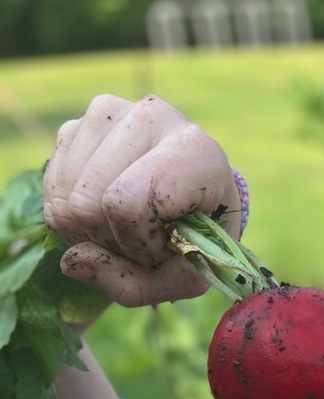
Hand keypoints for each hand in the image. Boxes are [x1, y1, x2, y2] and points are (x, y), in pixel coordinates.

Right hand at [44, 94, 240, 306]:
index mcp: (197, 151)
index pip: (128, 204)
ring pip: (64, 193)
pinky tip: (101, 212)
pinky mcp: (77, 124)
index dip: (137, 243)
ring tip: (124, 226)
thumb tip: (72, 261)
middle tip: (141, 240)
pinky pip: (51, 185)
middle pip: (88, 200)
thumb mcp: (181, 279)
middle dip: (109, 239)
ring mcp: (109, 112)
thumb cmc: (193, 243)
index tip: (165, 245)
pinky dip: (69, 214)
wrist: (191, 205)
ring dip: (87, 228)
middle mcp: (153, 117)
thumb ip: (132, 285)